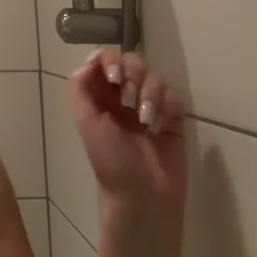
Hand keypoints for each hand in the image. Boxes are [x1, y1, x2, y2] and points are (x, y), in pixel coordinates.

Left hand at [69, 49, 186, 211]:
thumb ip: (81, 88)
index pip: (106, 61)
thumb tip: (90, 60)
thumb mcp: (87, 123)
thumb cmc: (111, 162)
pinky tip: (161, 126)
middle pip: (133, 61)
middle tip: (129, 98)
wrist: (144, 197)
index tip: (114, 77)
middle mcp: (125, 97)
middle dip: (133, 74)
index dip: (111, 60)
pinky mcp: (173, 117)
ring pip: (155, 76)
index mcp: (102, 96)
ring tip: (147, 120)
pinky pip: (174, 94)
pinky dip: (168, 104)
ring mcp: (150, 106)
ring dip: (151, 93)